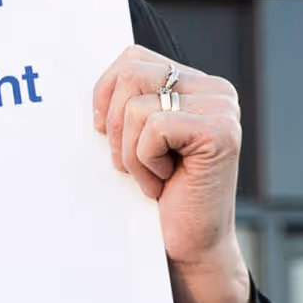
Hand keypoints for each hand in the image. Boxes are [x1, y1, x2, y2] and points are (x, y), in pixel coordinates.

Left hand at [88, 49, 253, 302]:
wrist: (188, 243)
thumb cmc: (161, 192)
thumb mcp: (137, 136)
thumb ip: (127, 99)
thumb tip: (80, 75)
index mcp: (196, 83)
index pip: (132, 59)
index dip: (106, 94)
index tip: (108, 132)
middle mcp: (215, 90)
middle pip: (130, 74)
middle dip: (115, 126)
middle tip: (133, 161)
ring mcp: (222, 109)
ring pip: (136, 106)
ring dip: (131, 152)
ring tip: (154, 175)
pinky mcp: (220, 132)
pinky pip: (152, 128)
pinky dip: (145, 162)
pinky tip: (165, 182)